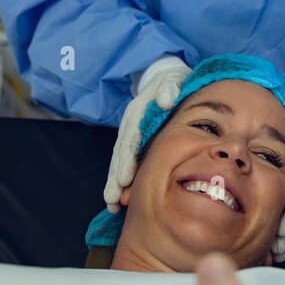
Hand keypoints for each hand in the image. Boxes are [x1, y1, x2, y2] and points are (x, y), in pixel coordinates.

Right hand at [104, 55, 189, 211]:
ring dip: (114, 184)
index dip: (127, 159)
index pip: (130, 138)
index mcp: (137, 112)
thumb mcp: (172, 81)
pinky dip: (120, 180)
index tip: (125, 178)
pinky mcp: (134, 143)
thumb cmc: (172, 83)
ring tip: (111, 205)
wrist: (165, 79)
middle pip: (120, 154)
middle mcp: (129, 125)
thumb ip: (168, 89)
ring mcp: (130, 135)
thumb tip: (165, 100)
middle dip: (115, 178)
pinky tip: (119, 199)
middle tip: (112, 200)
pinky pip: (125, 163)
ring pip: (119, 161)